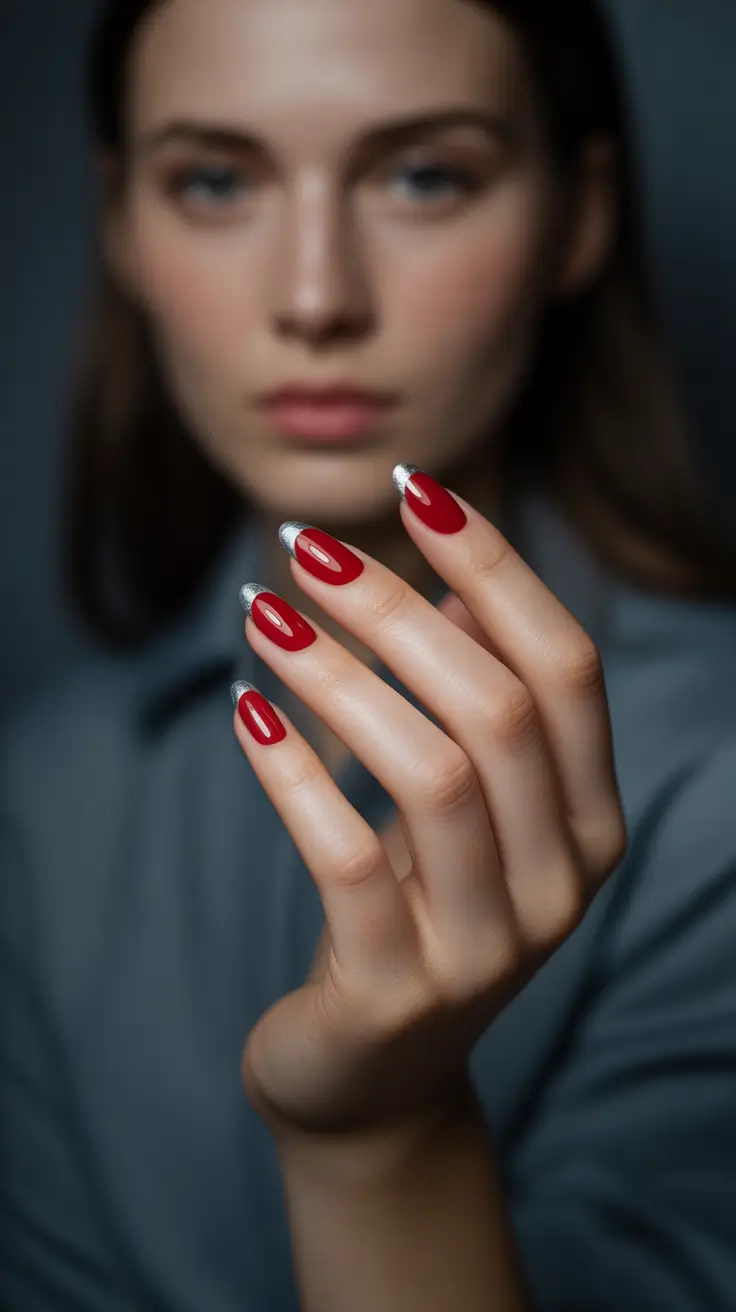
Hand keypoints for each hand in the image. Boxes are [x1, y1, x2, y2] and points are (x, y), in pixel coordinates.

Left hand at [233, 465, 626, 1143]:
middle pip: (497, 707)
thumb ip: (477, 696)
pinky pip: (343, 856)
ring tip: (262, 615)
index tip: (416, 489)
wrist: (375, 1080)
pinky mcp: (397, 993)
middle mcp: (562, 883)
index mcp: (592, 821)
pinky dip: (291, 770)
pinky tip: (246, 711)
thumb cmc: (419, 906)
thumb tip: (456, 576)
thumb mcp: (464, 806)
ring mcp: (488, 948)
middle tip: (306, 547)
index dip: (496, 567)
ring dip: (337, 676)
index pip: (565, 667)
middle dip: (396, 608)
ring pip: (430, 772)